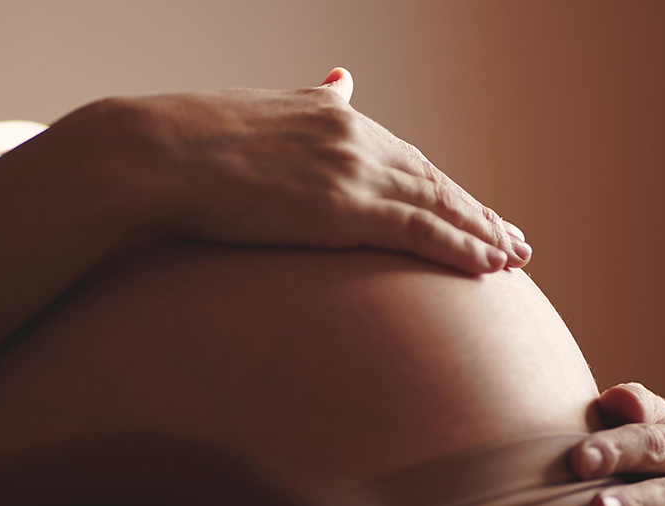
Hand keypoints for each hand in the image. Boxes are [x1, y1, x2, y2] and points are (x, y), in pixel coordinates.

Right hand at [86, 67, 529, 273]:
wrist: (151, 154)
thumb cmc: (186, 142)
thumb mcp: (258, 113)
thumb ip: (308, 103)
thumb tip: (343, 79)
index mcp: (332, 118)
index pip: (405, 158)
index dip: (443, 189)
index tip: (470, 209)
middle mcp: (354, 139)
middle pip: (432, 181)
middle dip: (475, 213)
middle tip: (512, 241)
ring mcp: (352, 171)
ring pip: (437, 206)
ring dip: (480, 235)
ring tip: (511, 259)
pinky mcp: (343, 207)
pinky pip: (419, 231)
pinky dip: (460, 248)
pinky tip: (488, 267)